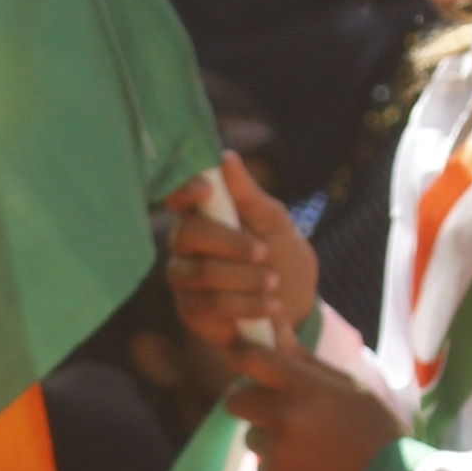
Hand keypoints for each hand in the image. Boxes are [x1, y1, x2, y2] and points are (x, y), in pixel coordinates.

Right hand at [168, 151, 317, 345]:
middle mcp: (184, 245)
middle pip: (190, 234)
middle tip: (264, 253)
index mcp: (202, 214)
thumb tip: (227, 158)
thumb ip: (250, 195)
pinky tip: (270, 306)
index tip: (206, 189)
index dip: (184, 190)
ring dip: (246, 278)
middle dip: (232, 243)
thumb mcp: (275, 223)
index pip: (177, 195)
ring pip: (204, 273)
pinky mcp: (191, 312)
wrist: (293, 306)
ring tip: (274, 284)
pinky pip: (213, 306)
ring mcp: (184, 279)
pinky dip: (248, 305)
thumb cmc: (281, 255)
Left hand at [226, 336, 401, 470]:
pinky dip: (278, 466)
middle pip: (235, 400)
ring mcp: (277, 450)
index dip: (241, 356)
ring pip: (252, 434)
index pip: (252, 358)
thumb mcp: (348, 386)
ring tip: (306, 445)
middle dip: (249, 401)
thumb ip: (306, 362)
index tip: (243, 360)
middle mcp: (284, 416)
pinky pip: (262, 465)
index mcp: (305, 387)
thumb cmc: (374, 429)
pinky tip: (308, 467)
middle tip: (273, 409)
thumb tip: (275, 330)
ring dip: (268, 437)